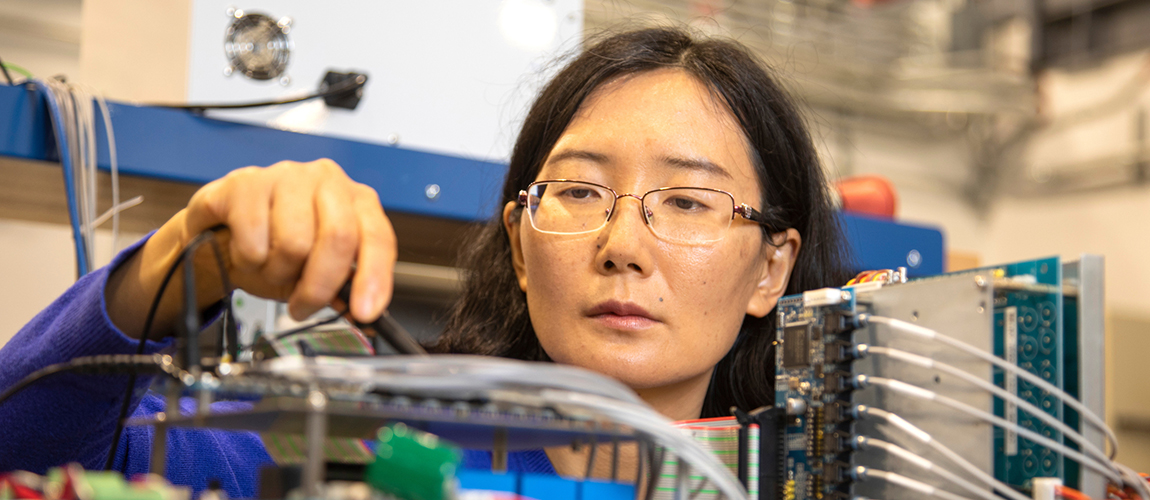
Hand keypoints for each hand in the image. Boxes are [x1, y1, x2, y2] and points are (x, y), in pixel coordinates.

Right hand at [106, 159, 395, 338]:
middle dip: (319, 286)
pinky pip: (253, 240)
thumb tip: (361, 313)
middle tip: (302, 306)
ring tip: (270, 268)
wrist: (221, 232)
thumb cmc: (276, 247)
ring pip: (293, 243)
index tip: (364, 313)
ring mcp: (287, 176)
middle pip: (338, 237)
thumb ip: (342, 288)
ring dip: (277, 273)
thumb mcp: (317, 271)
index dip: (374, 278)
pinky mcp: (245, 183)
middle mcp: (328, 180)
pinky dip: (249, 262)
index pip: (378, 237)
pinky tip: (247, 253)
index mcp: (357, 200)